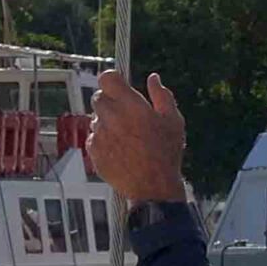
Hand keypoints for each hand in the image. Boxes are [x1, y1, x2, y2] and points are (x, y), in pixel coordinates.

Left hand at [88, 70, 190, 203]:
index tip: (119, 85)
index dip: (112, 80)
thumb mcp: (173, 120)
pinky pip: (93, 137)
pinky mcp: (94, 151)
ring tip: (127, 136)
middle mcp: (111, 118)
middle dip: (110, 101)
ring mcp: (100, 135)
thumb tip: (153, 78)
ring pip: (95, 118)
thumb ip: (162, 95)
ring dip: (107, 121)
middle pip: (98, 97)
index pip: (107, 79)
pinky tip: (120, 149)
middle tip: (126, 113)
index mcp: (130, 105)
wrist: (152, 187)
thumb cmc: (166, 153)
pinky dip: (102, 139)